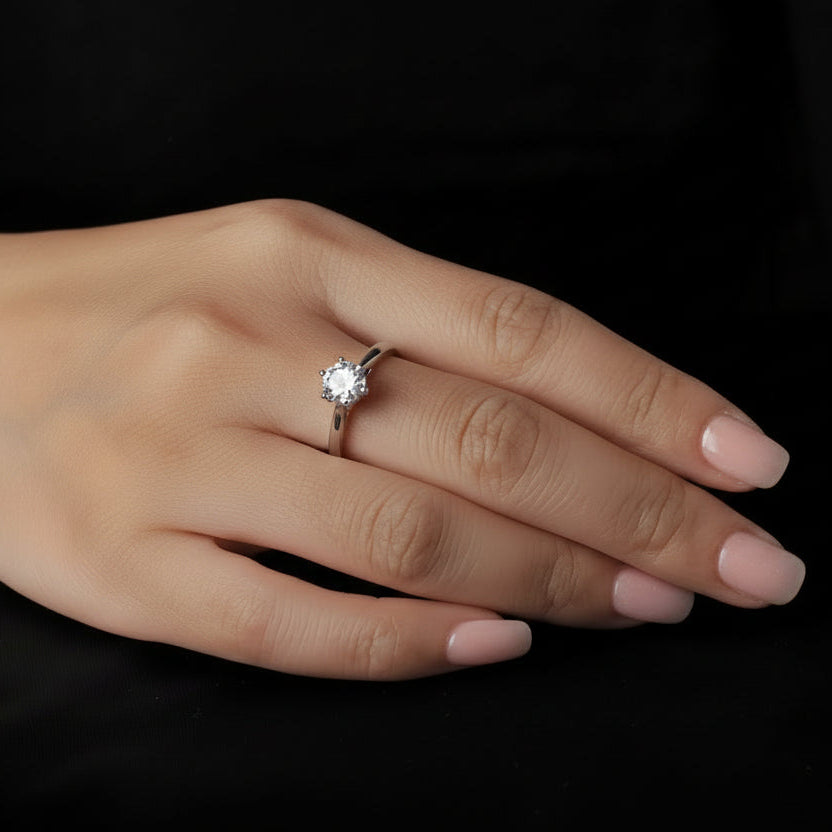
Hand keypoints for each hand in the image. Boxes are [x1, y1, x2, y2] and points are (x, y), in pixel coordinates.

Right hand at [0, 200, 804, 678]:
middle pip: (491, 440)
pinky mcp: (127, 559)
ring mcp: (181, 455)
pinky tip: (498, 647)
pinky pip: (293, 621)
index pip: (521, 330)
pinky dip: (410, 644)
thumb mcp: (285, 270)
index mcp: (307, 253)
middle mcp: (250, 344)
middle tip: (744, 565)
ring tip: (647, 604)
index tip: (748, 461)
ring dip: (552, 582)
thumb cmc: (152, 307)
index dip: (652, 400)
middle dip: (641, 512)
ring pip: (409, 537)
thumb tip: (566, 429)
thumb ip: (414, 336)